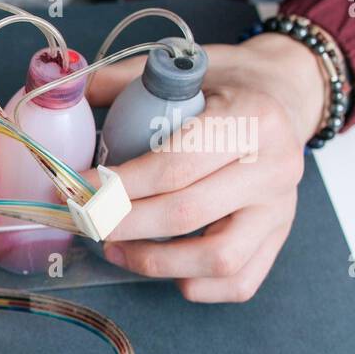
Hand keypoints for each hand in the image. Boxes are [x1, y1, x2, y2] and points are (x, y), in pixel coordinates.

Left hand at [85, 34, 326, 301]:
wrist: (287, 95)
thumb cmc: (228, 85)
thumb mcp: (184, 68)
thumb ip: (124, 81)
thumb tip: (67, 93)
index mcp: (251, 119)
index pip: (175, 165)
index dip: (119, 185)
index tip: (77, 190)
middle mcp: (275, 167)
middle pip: (187, 214)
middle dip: (123, 224)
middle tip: (85, 222)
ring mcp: (281, 208)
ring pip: (219, 258)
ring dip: (156, 263)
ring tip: (116, 248)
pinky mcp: (279, 237)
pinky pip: (239, 282)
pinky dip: (195, 284)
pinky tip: (163, 266)